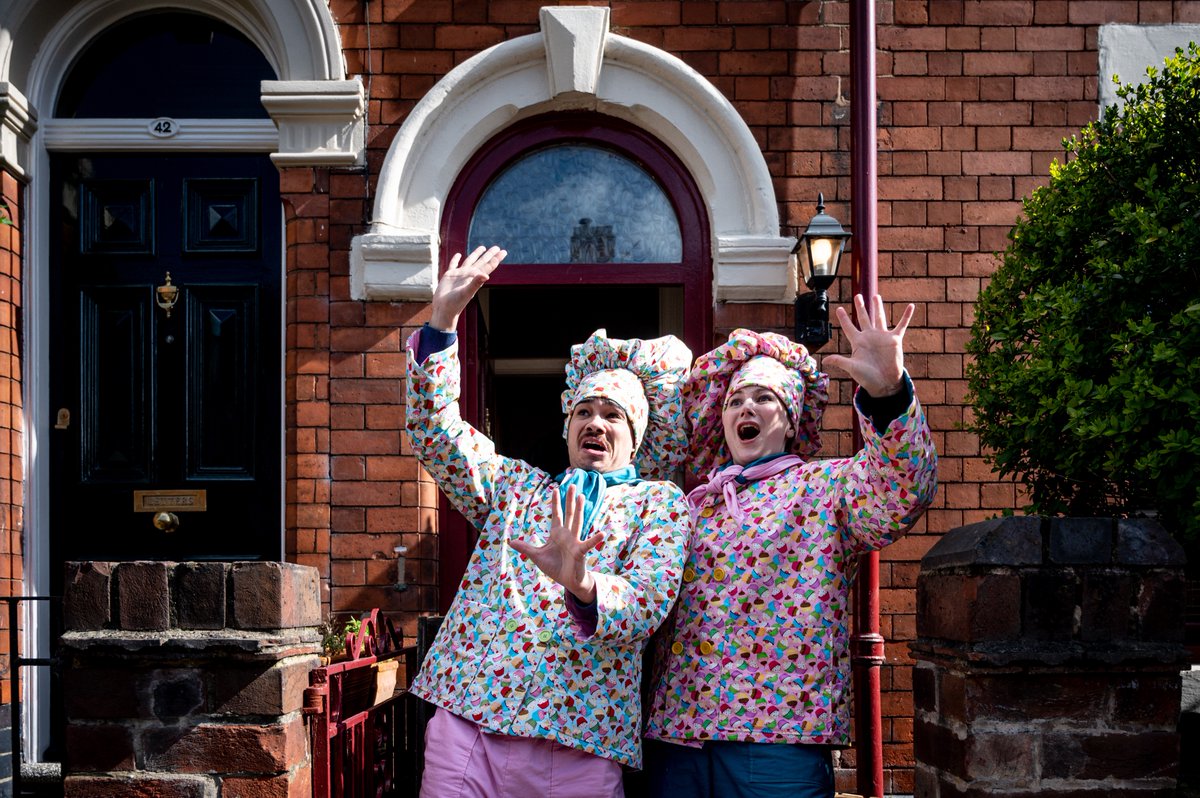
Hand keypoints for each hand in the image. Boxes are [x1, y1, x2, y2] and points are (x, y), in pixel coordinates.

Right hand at [429, 245, 506, 330]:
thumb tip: (487, 275)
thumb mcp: (466, 292)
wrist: (444, 310)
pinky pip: (453, 265)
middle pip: (481, 262)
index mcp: (474, 278)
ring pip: (469, 261)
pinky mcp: (449, 276)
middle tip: (497, 247)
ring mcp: (459, 275)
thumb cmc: (455, 303)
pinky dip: (456, 259)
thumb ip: (476, 283)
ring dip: (476, 254)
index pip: (488, 266)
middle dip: (489, 255)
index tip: (503, 252)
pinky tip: (458, 254)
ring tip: (483, 247)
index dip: (495, 259)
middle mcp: (468, 275)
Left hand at [510, 486, 602, 603]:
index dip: (556, 502)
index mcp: (557, 534)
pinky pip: (588, 544)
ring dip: (579, 510)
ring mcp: (574, 542)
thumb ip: (526, 548)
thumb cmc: (555, 567)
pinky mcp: (580, 552)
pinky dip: (594, 540)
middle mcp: (567, 535)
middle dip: (569, 500)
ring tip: (582, 497)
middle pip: (569, 514)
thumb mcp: (537, 556)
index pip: (556, 515)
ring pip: (577, 522)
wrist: (567, 581)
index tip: (555, 488)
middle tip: (572, 485)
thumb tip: (510, 541)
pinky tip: (601, 534)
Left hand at [822, 293, 912, 397]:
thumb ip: (839, 361)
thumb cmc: (867, 377)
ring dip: (878, 307)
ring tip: (875, 296)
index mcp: (858, 342)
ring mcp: (882, 337)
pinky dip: (906, 316)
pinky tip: (911, 306)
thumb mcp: (852, 368)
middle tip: (858, 296)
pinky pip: (901, 325)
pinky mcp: (895, 340)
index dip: (843, 318)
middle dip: (860, 307)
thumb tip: (824, 361)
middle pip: (863, 318)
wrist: (884, 383)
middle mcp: (869, 337)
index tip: (838, 309)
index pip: (848, 327)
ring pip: (879, 318)